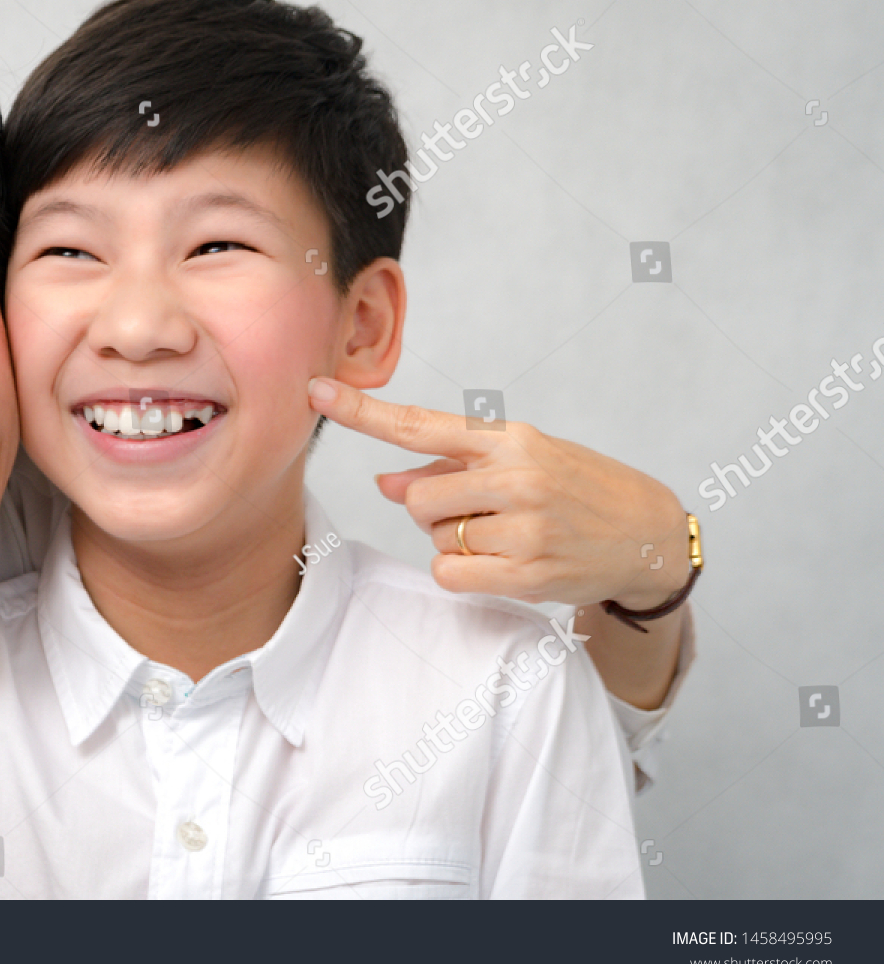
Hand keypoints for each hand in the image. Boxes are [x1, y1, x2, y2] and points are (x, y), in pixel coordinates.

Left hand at [307, 377, 689, 610]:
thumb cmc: (573, 488)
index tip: (316, 390)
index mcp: (509, 440)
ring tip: (506, 533)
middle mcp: (516, 478)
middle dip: (433, 509)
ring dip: (454, 541)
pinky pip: (449, 574)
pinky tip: (501, 561)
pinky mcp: (527, 574)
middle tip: (481, 511)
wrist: (647, 532)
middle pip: (417, 498)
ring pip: (434, 537)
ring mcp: (524, 528)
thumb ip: (448, 468)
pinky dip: (461, 571)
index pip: (420, 424)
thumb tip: (384, 481)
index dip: (362, 411)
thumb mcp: (519, 460)